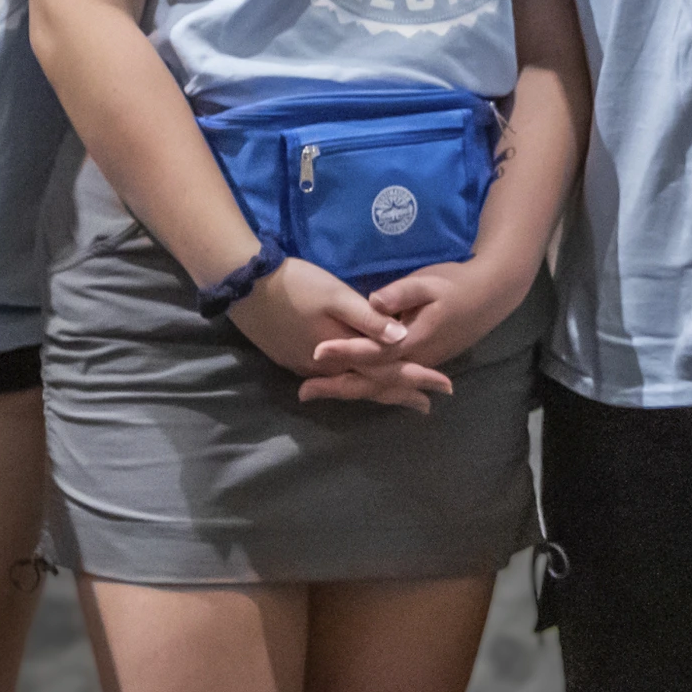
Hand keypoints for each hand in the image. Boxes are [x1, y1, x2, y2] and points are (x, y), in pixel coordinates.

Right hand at [230, 257, 453, 412]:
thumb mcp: (336, 296)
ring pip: (348, 386)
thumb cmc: (296, 285)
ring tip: (397, 398)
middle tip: (426, 406)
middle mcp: (326, 369)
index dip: (417, 378)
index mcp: (342, 354)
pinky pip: (328, 380)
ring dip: (375, 392)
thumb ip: (369, 320)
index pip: (387, 372)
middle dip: (399, 395)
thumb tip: (404, 341)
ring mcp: (305, 367)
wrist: (245, 286)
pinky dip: (348, 384)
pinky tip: (351, 382)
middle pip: (369, 387)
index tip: (446, 387)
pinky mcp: (289, 359)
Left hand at [303, 257, 520, 396]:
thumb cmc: (457, 284)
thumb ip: (400, 293)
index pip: (373, 352)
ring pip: (379, 385)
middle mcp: (414, 359)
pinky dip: (367, 387)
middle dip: (337, 385)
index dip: (345, 351)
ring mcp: (418, 363)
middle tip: (303, 391)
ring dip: (348, 389)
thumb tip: (372, 302)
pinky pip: (389, 382)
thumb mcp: (428, 282)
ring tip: (316, 392)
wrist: (491, 296)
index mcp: (413, 340)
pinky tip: (349, 388)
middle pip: (372, 379)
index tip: (317, 351)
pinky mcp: (420, 360)